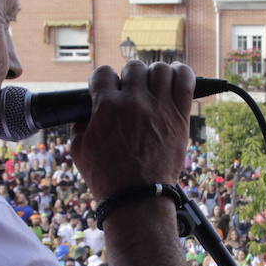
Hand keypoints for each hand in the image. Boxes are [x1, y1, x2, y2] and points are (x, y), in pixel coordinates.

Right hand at [71, 61, 193, 201]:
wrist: (137, 198)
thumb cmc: (107, 178)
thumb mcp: (79, 151)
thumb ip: (80, 127)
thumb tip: (85, 116)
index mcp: (107, 107)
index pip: (103, 73)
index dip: (103, 80)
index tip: (107, 89)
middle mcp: (134, 102)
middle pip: (134, 68)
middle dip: (130, 77)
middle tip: (132, 92)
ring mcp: (159, 108)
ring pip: (161, 69)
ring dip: (155, 75)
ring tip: (154, 86)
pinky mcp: (179, 117)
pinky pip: (186, 81)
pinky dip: (182, 74)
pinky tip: (176, 76)